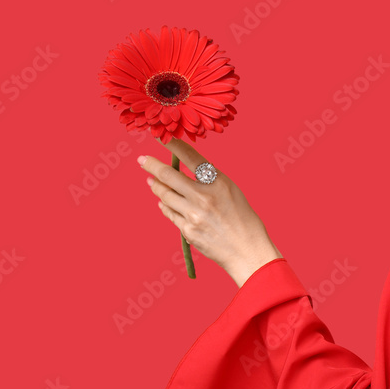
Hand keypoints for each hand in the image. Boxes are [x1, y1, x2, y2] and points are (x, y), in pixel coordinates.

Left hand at [139, 137, 281, 286]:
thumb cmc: (242, 219)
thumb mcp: (231, 191)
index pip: (191, 157)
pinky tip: (162, 202)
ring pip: (165, 195)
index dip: (173, 145)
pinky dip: (165, 206)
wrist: (247, 250)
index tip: (161, 138)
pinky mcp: (187, 231)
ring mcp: (193, 215)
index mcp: (218, 182)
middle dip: (151, 165)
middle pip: (169, 175)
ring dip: (156, 186)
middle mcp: (204, 196)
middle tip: (142, 160)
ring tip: (151, 181)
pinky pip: (170, 214)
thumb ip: (209, 181)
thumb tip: (185, 171)